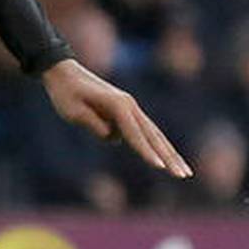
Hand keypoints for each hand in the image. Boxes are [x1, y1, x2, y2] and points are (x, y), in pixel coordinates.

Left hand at [40, 59, 189, 177]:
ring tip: (185, 172)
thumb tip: (114, 138)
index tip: (160, 167)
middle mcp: (129, 105)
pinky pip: (145, 132)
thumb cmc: (65, 93)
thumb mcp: (72, 111)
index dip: (147, 152)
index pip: (135, 135)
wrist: (63, 73)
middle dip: (169, 157)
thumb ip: (94, 124)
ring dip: (170, 154)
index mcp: (117, 105)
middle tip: (184, 175)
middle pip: (154, 136)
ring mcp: (130, 107)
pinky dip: (158, 146)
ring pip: (155, 135)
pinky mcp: (126, 111)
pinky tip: (167, 161)